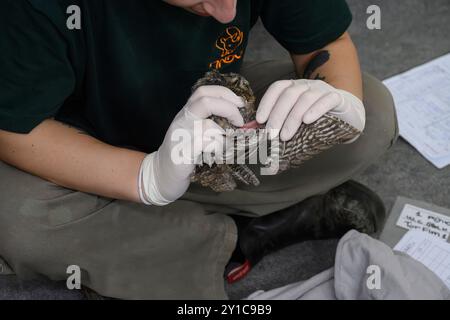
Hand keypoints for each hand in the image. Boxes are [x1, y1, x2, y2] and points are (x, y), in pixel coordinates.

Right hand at [138, 86, 244, 204]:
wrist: (160, 174)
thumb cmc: (183, 152)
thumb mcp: (194, 131)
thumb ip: (210, 122)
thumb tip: (239, 119)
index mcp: (186, 112)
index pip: (204, 92)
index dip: (224, 93)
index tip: (240, 103)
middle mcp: (182, 120)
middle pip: (206, 102)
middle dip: (229, 109)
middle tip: (240, 122)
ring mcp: (181, 136)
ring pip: (208, 125)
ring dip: (225, 135)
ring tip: (227, 145)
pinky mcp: (183, 153)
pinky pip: (206, 144)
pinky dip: (218, 148)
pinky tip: (217, 154)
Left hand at [256, 79, 365, 140]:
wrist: (347, 116)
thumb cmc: (316, 120)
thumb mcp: (295, 120)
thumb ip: (276, 122)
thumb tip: (253, 129)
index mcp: (294, 87)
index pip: (277, 88)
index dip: (267, 102)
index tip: (260, 119)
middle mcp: (307, 86)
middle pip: (289, 94)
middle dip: (277, 115)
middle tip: (271, 133)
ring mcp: (323, 90)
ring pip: (305, 98)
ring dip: (293, 118)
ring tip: (285, 136)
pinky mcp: (338, 98)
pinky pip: (326, 100)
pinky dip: (316, 110)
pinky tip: (307, 121)